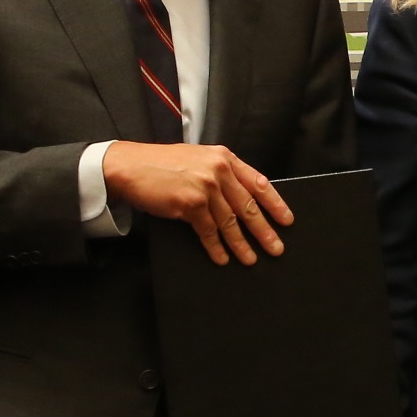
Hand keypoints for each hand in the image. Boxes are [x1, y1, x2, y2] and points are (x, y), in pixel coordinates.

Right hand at [104, 142, 291, 264]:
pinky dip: (216, 247)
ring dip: (242, 244)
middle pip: (248, 206)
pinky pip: (209, 231)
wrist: (130, 166)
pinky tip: (222, 258)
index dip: (275, 203)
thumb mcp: (198, 159)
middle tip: (276, 247)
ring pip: (230, 222)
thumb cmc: (161, 164)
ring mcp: (205, 187)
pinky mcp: (190, 204)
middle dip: (264, 230)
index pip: (258, 182)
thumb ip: (220, 173)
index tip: (286, 219)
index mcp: (224, 157)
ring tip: (251, 259)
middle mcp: (218, 170)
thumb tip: (241, 198)